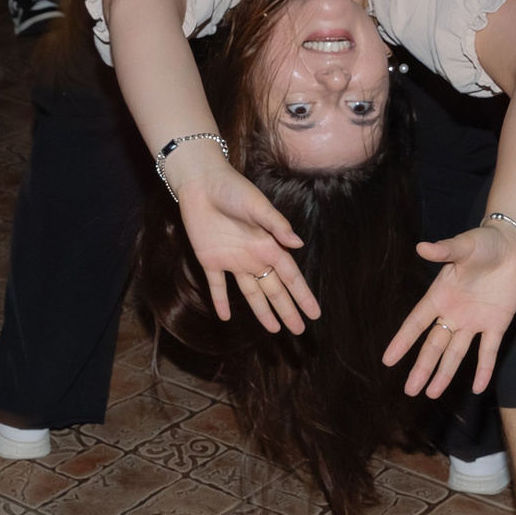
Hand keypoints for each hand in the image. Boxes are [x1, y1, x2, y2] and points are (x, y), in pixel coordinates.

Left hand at [169, 146, 318, 333]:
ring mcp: (232, 260)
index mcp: (268, 246)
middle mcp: (254, 257)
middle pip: (274, 290)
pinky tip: (226, 318)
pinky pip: (217, 286)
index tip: (315, 314)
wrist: (201, 183)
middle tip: (299, 331)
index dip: (303, 296)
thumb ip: (277, 225)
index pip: (290, 277)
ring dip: (262, 311)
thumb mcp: (258, 206)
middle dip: (287, 311)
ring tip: (275, 330)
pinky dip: (220, 302)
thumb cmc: (233, 189)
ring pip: (251, 293)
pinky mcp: (210, 260)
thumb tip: (299, 245)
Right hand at [382, 220, 515, 397]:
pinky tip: (478, 388)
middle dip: (422, 367)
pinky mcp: (497, 324)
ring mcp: (474, 322)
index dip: (402, 342)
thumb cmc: (484, 243)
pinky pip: (488, 351)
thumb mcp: (464, 245)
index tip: (387, 360)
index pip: (416, 324)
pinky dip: (484, 369)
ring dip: (445, 373)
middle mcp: (453, 313)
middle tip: (409, 390)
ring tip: (431, 394)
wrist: (513, 246)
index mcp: (440, 296)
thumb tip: (421, 247)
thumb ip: (445, 250)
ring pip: (456, 353)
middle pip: (434, 345)